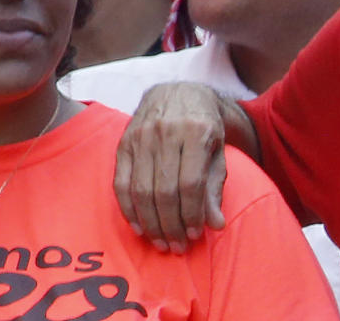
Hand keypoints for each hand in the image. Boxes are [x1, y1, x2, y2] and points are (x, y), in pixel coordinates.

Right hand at [114, 81, 227, 253]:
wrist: (179, 93)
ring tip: (161, 241)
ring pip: (141, 190)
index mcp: (195, 131)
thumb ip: (215, 186)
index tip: (195, 234)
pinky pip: (121, 183)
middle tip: (177, 246)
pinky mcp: (124, 142)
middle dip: (170, 224)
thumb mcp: (218, 151)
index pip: (190, 183)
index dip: (191, 214)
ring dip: (150, 222)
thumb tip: (216, 224)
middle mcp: (166, 132)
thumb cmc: (203, 125)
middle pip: (164, 190)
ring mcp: (141, 136)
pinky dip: (128, 209)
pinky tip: (140, 227)